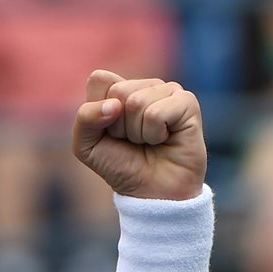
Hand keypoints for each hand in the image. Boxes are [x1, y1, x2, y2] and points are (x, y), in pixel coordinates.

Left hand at [71, 69, 205, 199]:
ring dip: (137, 132)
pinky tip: (164, 140)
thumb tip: (115, 104)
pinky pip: (156, 113)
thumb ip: (85, 118)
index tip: (111, 133)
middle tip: (132, 140)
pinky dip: (154, 134)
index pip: (100, 79)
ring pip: (137, 102)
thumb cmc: (120, 166)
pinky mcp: (187, 103)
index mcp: (119, 88)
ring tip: (148, 142)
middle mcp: (145, 85)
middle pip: (118, 91)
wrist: (150, 192)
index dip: (98, 113)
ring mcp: (168, 91)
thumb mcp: (87, 146)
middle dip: (118, 125)